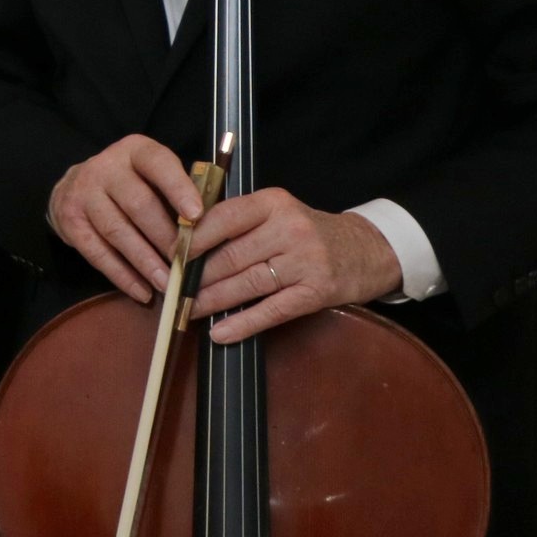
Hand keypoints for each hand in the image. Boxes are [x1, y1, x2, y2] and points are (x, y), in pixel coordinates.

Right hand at [46, 135, 205, 303]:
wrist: (76, 187)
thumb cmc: (133, 185)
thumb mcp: (155, 176)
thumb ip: (182, 193)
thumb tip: (212, 229)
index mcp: (136, 151)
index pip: (158, 164)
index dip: (178, 188)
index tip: (197, 215)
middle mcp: (106, 167)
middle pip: (138, 204)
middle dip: (164, 237)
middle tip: (186, 263)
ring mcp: (84, 193)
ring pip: (118, 231)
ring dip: (145, 262)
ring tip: (168, 284)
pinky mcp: (70, 221)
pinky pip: (97, 252)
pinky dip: (122, 275)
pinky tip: (142, 291)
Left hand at [188, 188, 402, 343]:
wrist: (368, 250)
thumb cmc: (308, 232)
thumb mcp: (276, 213)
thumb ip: (236, 222)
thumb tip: (183, 243)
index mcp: (272, 203)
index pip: (221, 219)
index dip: (190, 241)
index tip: (168, 256)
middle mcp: (289, 229)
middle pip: (229, 256)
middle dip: (195, 278)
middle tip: (171, 291)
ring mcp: (305, 262)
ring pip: (245, 284)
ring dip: (211, 301)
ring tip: (186, 311)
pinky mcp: (316, 292)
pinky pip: (271, 310)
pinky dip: (242, 323)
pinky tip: (220, 332)